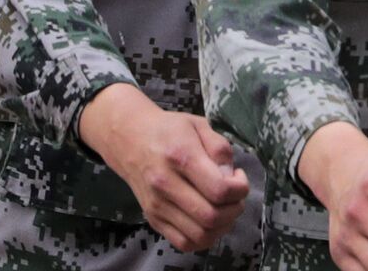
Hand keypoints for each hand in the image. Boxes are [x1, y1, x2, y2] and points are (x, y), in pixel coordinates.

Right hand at [79, 83, 250, 251]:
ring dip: (222, 227)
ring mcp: (156, 204)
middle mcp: (165, 184)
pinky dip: (203, 238)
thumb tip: (230, 177)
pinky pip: (184, 243)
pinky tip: (207, 221)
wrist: (127, 138)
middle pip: (212, 217)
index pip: (220, 190)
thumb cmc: (167, 130)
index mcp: (179, 156)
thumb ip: (220, 148)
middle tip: (234, 196)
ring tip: (223, 209)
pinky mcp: (152, 218)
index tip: (238, 177)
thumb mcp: (198, 124)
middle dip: (234, 209)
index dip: (240, 189)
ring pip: (200, 235)